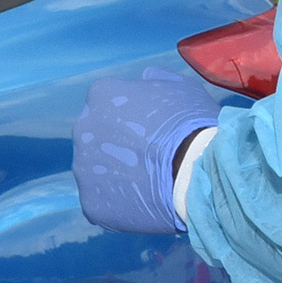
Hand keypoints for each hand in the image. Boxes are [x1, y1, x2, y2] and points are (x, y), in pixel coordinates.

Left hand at [71, 67, 218, 235]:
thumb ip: (156, 79)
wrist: (198, 173)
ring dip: (114, 175)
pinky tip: (142, 204)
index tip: (149, 130)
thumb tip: (144, 78)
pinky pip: (101, 202)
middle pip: (95, 136)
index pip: (106, 103)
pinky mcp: (91, 203)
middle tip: (147, 158)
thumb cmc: (193, 125)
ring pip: (95, 171)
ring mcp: (83, 169)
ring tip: (146, 184)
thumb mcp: (181, 87)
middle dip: (115, 145)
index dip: (129, 117)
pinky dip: (117, 204)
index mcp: (101, 95)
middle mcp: (83, 128)